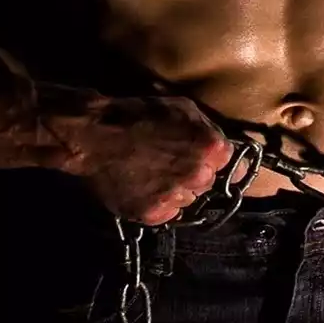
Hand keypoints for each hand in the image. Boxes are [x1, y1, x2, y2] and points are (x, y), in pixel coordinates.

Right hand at [61, 94, 236, 225]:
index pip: (229, 163)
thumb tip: (220, 146)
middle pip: (207, 183)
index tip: (200, 157)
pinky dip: (159, 204)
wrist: (95, 136)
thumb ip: (207, 128)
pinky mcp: (153, 214)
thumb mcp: (181, 107)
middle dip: (194, 174)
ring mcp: (175, 197)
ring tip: (154, 176)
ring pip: (188, 200)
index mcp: (209, 148)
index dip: (212, 159)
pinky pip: (168, 214)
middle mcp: (197, 176)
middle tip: (171, 164)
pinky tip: (145, 188)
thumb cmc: (137, 115)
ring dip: (177, 190)